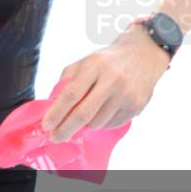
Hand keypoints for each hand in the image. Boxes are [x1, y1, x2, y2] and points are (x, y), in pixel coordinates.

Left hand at [41, 22, 170, 141]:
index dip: (57, 112)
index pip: (71, 93)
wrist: (143, 54)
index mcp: (94, 65)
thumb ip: (68, 80)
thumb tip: (53, 106)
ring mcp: (126, 94)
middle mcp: (112, 79)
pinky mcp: (137, 105)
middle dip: (66, 128)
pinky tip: (105, 110)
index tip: (46, 125)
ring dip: (87, 124)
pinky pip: (112, 124)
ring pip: (98, 122)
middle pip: (84, 113)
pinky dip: (103, 122)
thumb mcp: (86, 61)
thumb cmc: (108, 60)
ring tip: (89, 112)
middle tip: (55, 137)